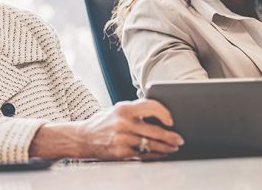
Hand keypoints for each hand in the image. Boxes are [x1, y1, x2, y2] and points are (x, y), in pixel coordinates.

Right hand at [29, 99, 183, 159]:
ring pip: (151, 144)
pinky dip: (154, 155)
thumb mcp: (116, 111)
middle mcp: (123, 123)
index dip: (164, 113)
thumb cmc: (103, 123)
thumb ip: (135, 111)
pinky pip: (143, 154)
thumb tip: (160, 114)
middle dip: (170, 136)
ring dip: (166, 147)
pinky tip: (160, 154)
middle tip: (179, 139)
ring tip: (173, 148)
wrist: (82, 138)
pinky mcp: (121, 152)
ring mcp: (122, 138)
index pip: (151, 106)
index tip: (171, 120)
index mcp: (123, 108)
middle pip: (155, 130)